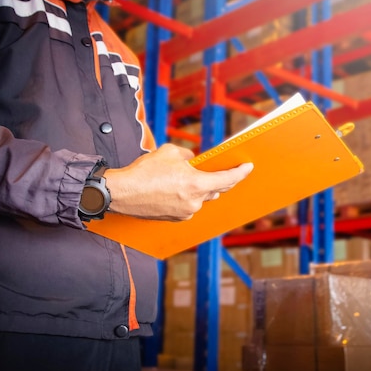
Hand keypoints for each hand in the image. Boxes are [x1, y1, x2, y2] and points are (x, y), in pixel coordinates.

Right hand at [103, 143, 253, 220]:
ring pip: (201, 198)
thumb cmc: (144, 171)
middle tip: (223, 170)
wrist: (122, 192)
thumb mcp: (169, 152)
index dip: (240, 173)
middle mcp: (194, 201)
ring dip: (199, 188)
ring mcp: (186, 212)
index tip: (248, 168)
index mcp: (196, 184)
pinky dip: (188, 196)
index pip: (227, 180)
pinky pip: (189, 205)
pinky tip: (176, 188)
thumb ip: (188, 156)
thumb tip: (194, 161)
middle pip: (216, 190)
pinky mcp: (176, 218)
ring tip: (187, 177)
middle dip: (220, 180)